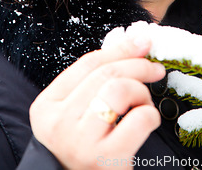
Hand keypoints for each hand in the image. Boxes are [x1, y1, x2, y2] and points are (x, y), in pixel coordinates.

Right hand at [29, 37, 165, 169]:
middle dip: (137, 65)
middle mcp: (58, 123)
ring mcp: (80, 142)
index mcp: (47, 106)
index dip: (120, 49)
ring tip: (143, 104)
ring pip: (119, 89)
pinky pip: (138, 119)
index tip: (142, 42)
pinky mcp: (104, 160)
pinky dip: (150, 114)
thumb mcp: (78, 113)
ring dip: (141, 91)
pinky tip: (147, 121)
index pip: (87, 63)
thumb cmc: (84, 149)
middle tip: (155, 69)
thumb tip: (135, 45)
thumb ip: (96, 81)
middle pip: (106, 73)